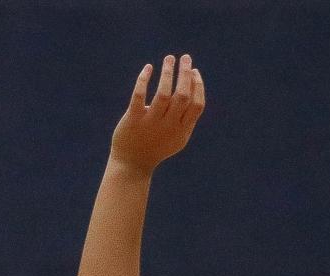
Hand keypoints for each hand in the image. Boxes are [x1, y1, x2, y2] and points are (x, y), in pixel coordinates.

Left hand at [109, 54, 204, 174]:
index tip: (194, 71)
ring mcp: (150, 123)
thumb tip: (193, 87)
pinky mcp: (133, 120)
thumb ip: (187, 117)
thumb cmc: (156, 147)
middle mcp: (168, 126)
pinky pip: (139, 95)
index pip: (197, 105)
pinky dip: (144, 79)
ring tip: (169, 58)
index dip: (198, 86)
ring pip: (163, 93)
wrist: (131, 165)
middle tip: (186, 57)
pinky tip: (148, 67)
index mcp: (182, 130)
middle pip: (182, 96)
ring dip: (168, 72)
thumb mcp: (177, 137)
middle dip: (185, 73)